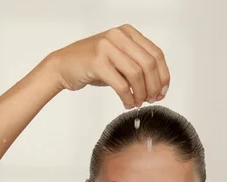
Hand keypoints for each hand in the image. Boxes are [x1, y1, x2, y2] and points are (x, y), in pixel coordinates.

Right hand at [51, 24, 169, 108]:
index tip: (163, 91)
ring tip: (138, 103)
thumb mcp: (118, 60)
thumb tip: (157, 87)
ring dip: (141, 93)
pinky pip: (121, 84)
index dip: (163, 76)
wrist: (63, 65)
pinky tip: (128, 103)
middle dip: (154, 86)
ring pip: (137, 74)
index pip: (156, 54)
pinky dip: (128, 97)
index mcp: (128, 33)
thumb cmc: (91, 65)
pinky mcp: (97, 62)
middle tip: (152, 100)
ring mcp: (107, 47)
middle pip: (149, 64)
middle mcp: (119, 36)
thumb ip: (137, 66)